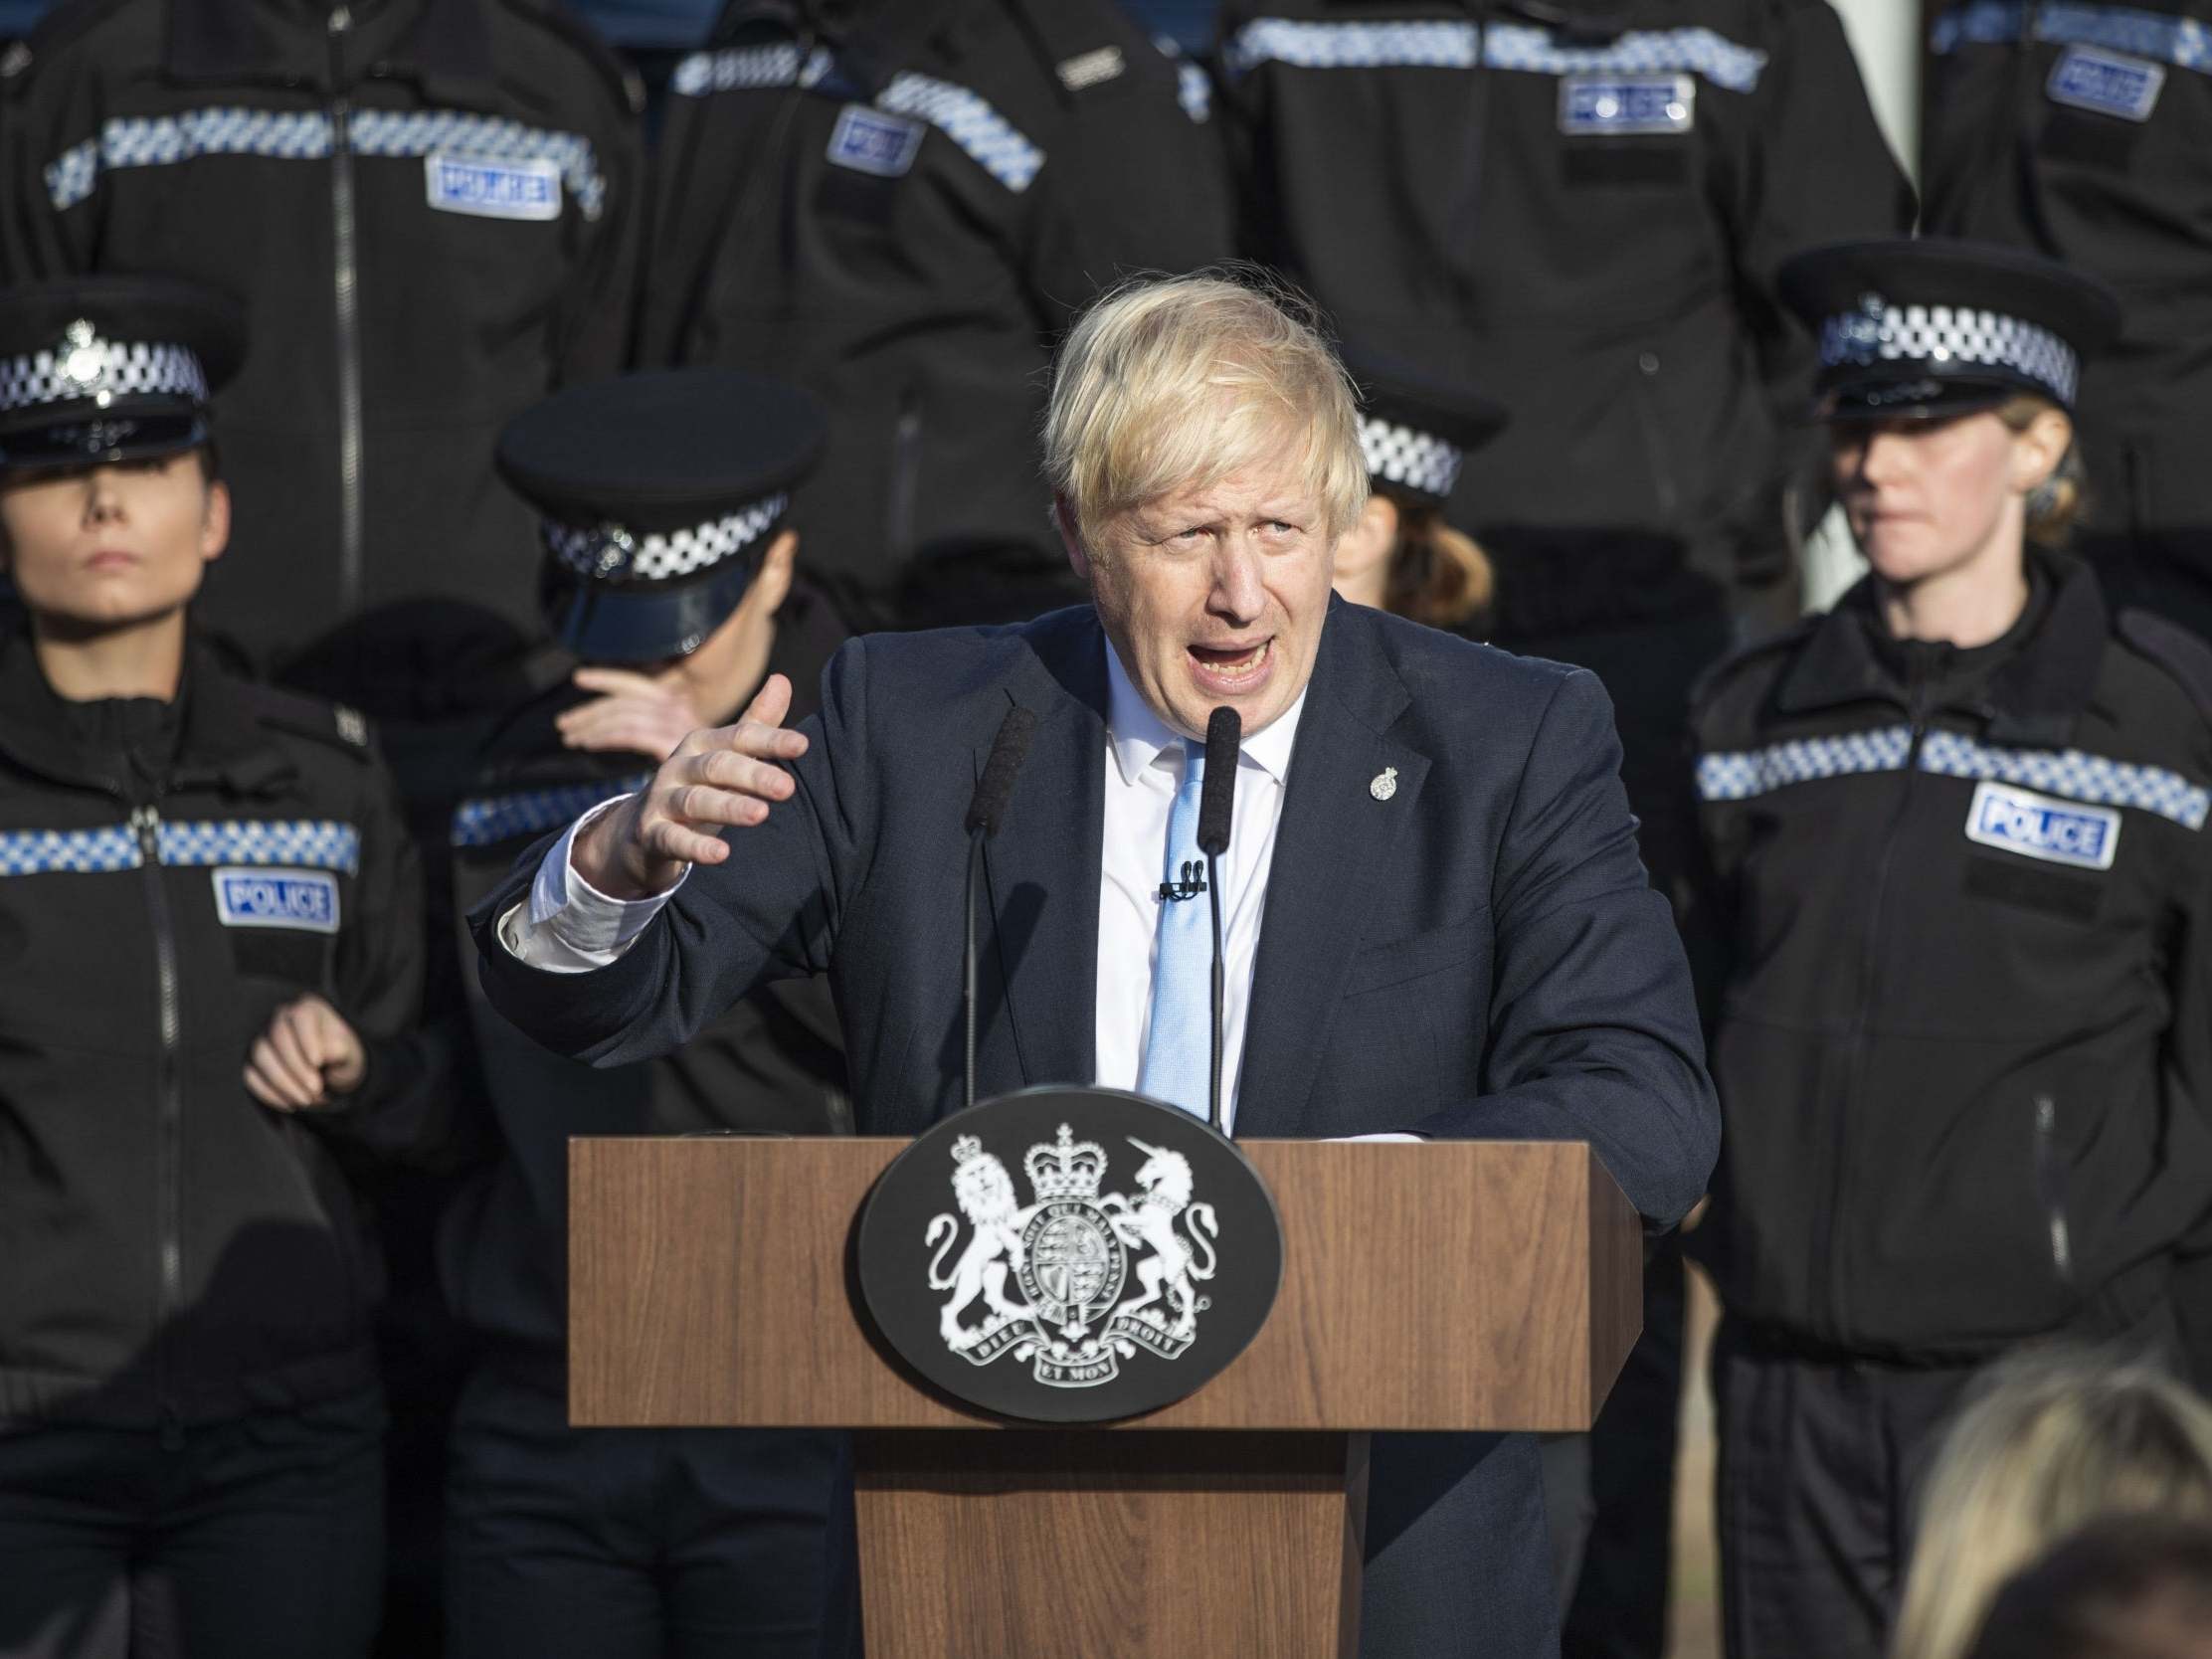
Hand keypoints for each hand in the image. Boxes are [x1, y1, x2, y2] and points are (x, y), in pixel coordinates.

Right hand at [245, 994, 365, 1111]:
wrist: (328, 1071)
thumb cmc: (340, 1057)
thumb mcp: (349, 1053)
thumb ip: (338, 1050)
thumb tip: (322, 1053)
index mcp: (309, 1008)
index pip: (302, 1017)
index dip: (307, 1039)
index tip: (318, 1062)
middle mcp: (281, 1018)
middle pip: (278, 1037)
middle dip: (297, 1068)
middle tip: (315, 1090)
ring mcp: (263, 1038)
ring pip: (261, 1055)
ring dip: (282, 1082)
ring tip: (306, 1100)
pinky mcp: (251, 1061)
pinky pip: (250, 1074)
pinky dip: (268, 1092)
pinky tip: (289, 1104)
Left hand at [556, 667, 707, 762]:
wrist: (740, 789)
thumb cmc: (713, 777)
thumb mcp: (692, 749)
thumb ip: (663, 732)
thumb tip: (630, 725)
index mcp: (678, 704)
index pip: (635, 685)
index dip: (606, 679)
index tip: (579, 678)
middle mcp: (677, 708)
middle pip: (624, 701)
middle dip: (590, 710)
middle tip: (562, 723)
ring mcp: (676, 724)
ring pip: (623, 716)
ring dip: (591, 725)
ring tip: (569, 736)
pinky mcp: (671, 744)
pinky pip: (630, 734)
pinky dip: (605, 737)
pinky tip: (587, 744)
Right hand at [570, 672, 809, 899]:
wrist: (640, 830)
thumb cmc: (697, 788)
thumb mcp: (724, 756)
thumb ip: (755, 725)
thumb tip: (783, 680)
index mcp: (702, 744)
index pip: (739, 737)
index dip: (770, 740)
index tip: (803, 745)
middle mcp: (680, 767)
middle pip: (716, 766)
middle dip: (752, 774)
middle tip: (787, 787)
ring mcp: (662, 800)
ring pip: (695, 800)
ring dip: (728, 806)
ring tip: (760, 815)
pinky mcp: (651, 834)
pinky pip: (673, 839)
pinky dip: (696, 846)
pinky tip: (721, 853)